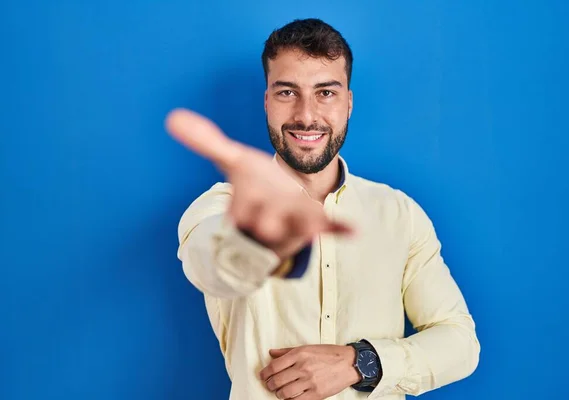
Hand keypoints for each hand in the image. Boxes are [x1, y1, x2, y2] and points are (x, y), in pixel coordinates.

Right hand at [165, 109, 352, 261]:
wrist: (278, 206)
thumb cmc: (255, 186)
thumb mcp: (233, 161)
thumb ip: (207, 142)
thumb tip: (171, 117)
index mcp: (246, 207)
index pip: (239, 213)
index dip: (239, 213)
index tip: (237, 216)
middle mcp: (269, 219)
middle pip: (266, 226)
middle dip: (268, 225)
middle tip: (270, 227)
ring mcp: (294, 223)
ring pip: (296, 228)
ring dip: (304, 227)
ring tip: (314, 226)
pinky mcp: (314, 222)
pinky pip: (327, 228)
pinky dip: (339, 229)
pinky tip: (353, 230)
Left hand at [259, 345, 360, 399]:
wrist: (349, 363)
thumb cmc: (329, 354)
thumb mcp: (307, 347)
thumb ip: (287, 351)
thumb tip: (271, 353)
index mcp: (299, 354)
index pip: (274, 366)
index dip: (265, 373)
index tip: (263, 376)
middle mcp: (303, 367)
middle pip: (277, 381)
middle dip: (270, 385)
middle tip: (270, 385)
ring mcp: (310, 381)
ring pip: (284, 393)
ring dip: (279, 394)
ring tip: (280, 392)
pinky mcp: (317, 394)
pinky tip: (290, 397)